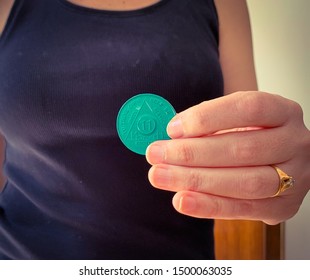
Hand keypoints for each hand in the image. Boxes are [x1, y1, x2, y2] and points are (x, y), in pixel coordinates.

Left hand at [146, 91, 309, 224]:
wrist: (280, 159)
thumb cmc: (251, 135)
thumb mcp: (237, 120)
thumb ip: (209, 124)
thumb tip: (172, 133)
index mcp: (283, 112)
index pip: (248, 108)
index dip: (208, 117)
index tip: (173, 128)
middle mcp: (294, 143)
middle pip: (243, 149)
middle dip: (192, 153)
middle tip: (156, 154)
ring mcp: (295, 178)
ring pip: (245, 182)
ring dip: (195, 180)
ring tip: (160, 176)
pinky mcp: (283, 207)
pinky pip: (243, 209)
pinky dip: (208, 206)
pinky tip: (181, 200)